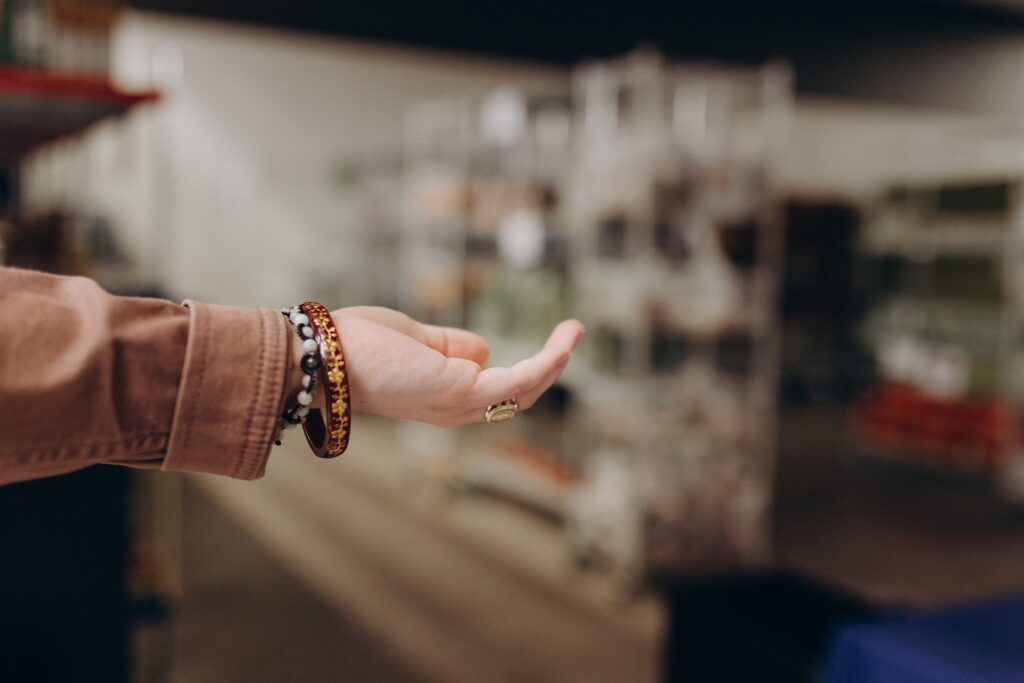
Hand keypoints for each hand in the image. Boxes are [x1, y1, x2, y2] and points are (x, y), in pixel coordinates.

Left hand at [329, 306, 583, 426]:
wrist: (326, 354)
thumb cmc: (359, 345)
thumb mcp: (414, 340)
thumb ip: (448, 345)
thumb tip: (484, 348)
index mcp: (443, 398)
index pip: (494, 394)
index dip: (526, 371)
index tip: (548, 344)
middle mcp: (455, 408)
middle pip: (517, 397)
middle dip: (549, 367)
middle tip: (571, 333)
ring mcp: (460, 402)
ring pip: (524, 390)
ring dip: (555, 360)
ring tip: (575, 330)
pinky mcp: (463, 388)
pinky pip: (519, 379)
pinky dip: (546, 360)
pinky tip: (563, 339)